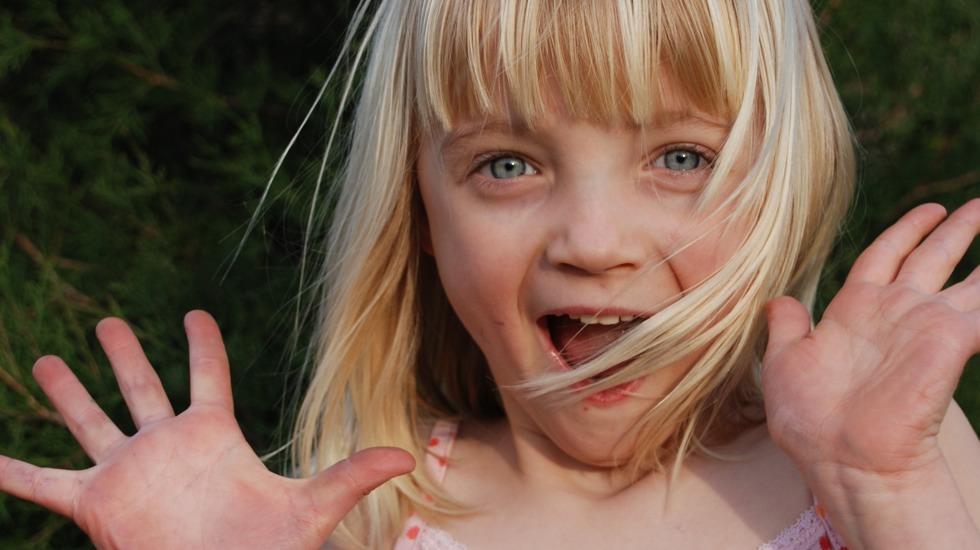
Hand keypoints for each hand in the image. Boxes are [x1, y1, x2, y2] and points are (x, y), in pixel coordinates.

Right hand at [0, 311, 413, 548]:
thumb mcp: (311, 508)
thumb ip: (352, 476)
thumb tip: (408, 455)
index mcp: (213, 436)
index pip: (207, 377)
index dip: (202, 345)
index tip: (195, 312)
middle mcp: (166, 447)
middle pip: (140, 388)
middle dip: (122, 355)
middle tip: (104, 322)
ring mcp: (128, 473)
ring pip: (91, 420)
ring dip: (66, 393)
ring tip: (44, 360)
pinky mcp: (96, 504)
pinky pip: (46, 482)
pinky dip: (17, 472)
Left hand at [761, 200, 979, 545]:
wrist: (842, 458)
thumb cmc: (810, 418)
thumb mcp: (786, 361)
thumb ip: (787, 327)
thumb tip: (776, 300)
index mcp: (856, 309)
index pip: (885, 256)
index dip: (905, 231)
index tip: (929, 210)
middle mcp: (895, 312)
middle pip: (929, 258)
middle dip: (954, 231)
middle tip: (977, 205)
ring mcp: (925, 326)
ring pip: (967, 280)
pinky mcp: (950, 342)